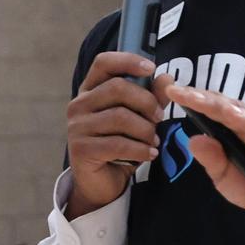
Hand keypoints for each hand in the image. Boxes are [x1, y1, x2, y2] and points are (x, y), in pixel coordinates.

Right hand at [65, 51, 163, 216]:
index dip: (127, 60)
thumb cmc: (120, 146)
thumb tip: (167, 79)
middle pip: (117, 88)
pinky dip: (141, 149)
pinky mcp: (81, 149)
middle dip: (146, 102)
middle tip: (159, 118)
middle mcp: (79, 105)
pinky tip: (150, 154)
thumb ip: (151, 98)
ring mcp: (77, 127)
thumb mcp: (139, 119)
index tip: (150, 68)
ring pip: (120, 117)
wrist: (102, 183)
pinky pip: (118, 144)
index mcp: (90, 90)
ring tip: (154, 140)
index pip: (103, 63)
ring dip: (145, 130)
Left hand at [154, 79, 244, 220]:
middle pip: (233, 110)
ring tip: (228, 113)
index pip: (214, 107)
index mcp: (235, 126)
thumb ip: (211, 160)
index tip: (173, 92)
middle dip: (213, 103)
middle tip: (193, 97)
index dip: (195, 99)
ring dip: (244, 118)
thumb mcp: (223, 176)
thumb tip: (193, 140)